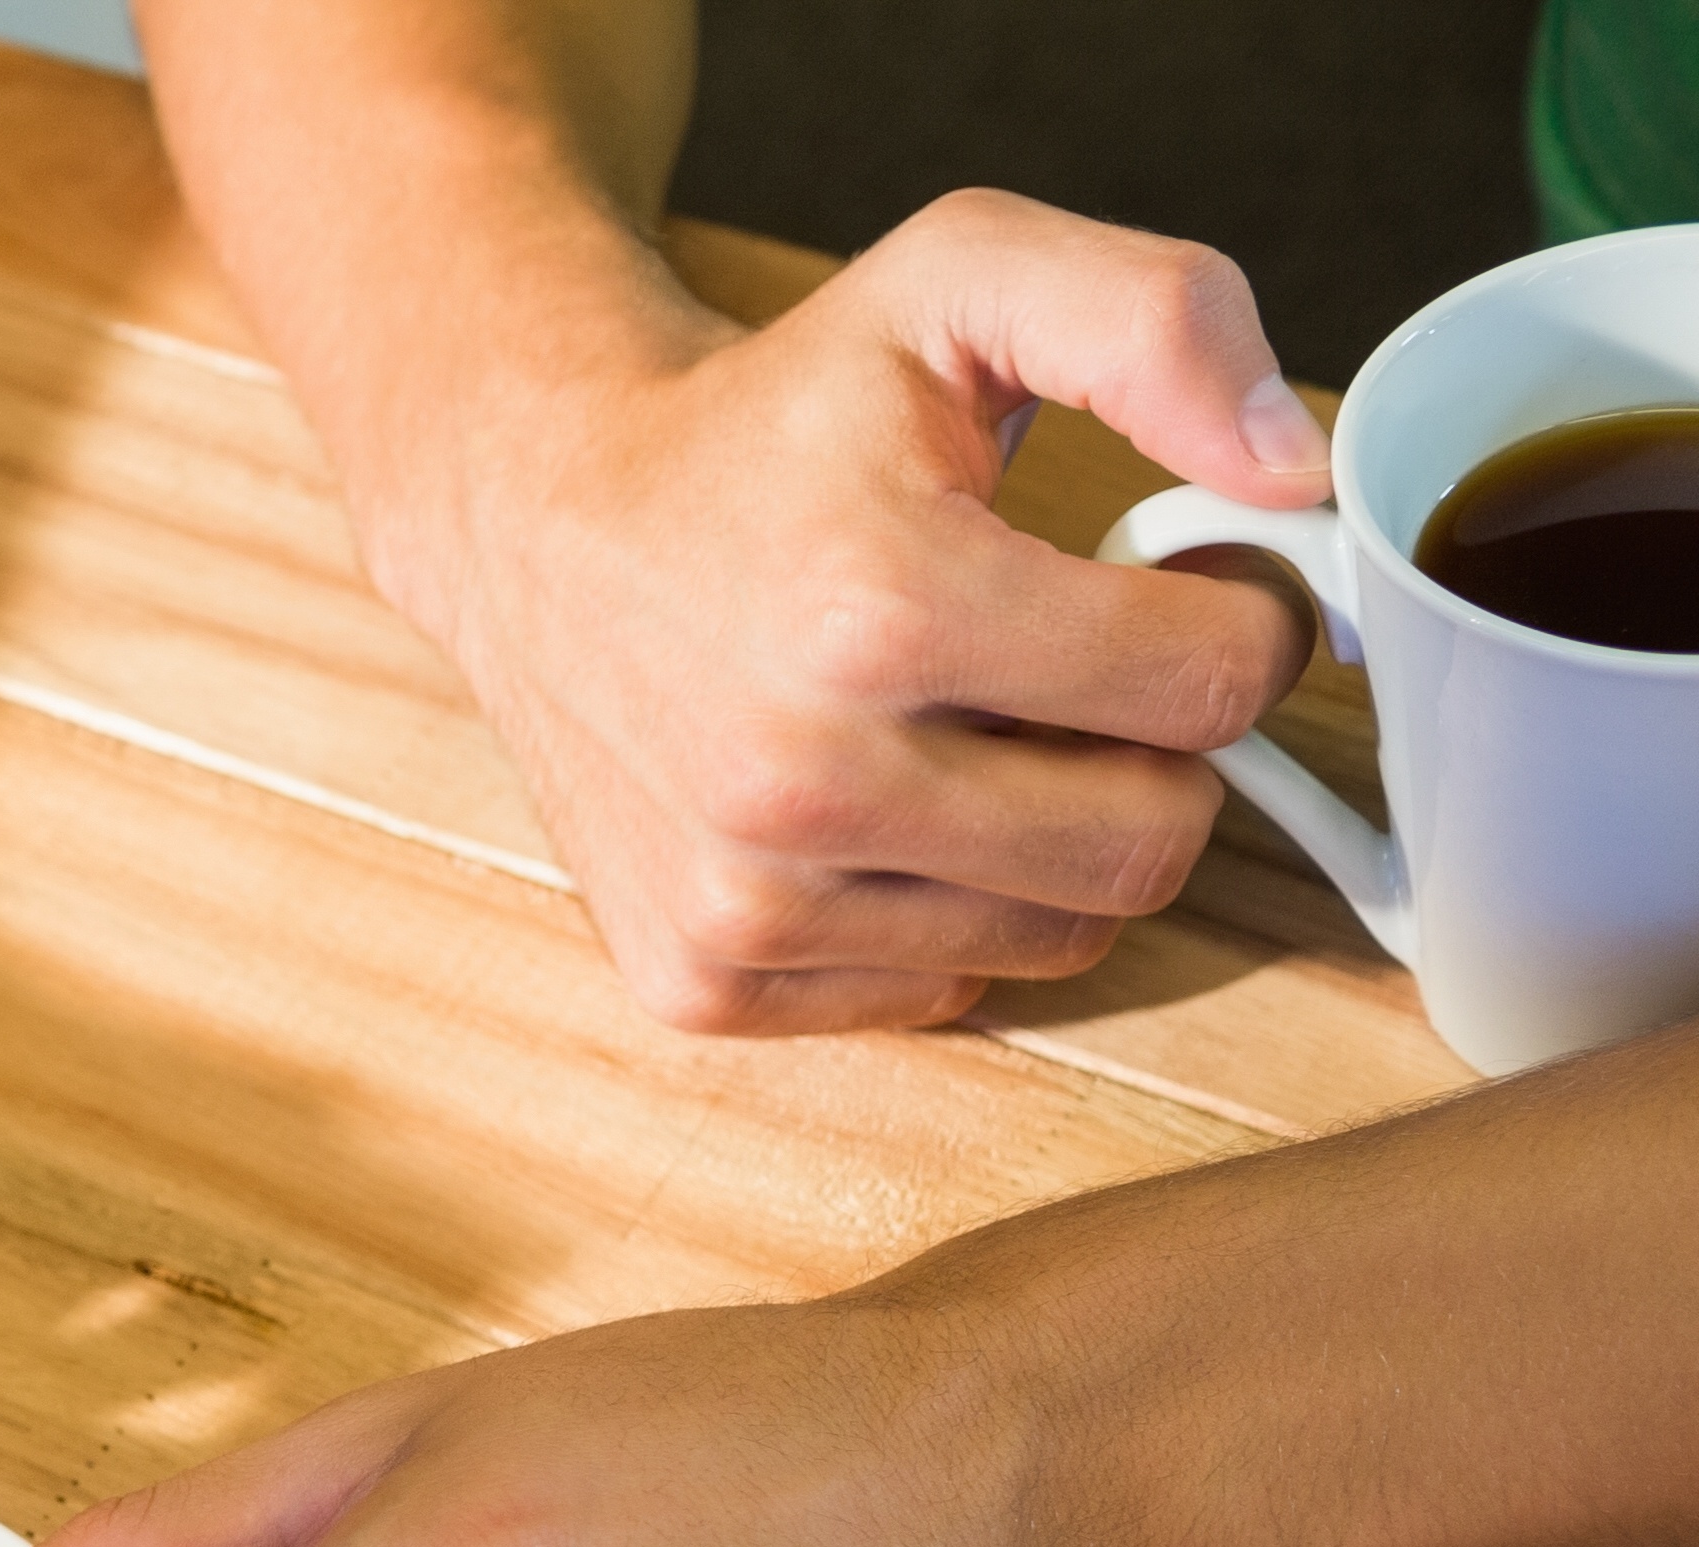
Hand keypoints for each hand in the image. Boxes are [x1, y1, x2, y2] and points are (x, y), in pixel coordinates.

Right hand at [380, 189, 1330, 1033]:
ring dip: (1062, 835)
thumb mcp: (960, 276)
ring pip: (1062, 935)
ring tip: (980, 729)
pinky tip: (883, 806)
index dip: (1239, 618)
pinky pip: (943, 989)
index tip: (1179, 582)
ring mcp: (742, 902)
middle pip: (1155, 840)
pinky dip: (951, 907)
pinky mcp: (704, 978)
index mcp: (876, 602)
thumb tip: (1296, 473)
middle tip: (1088, 669)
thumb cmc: (767, 416)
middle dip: (1160, 749)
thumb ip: (1159, 321)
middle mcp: (797, 779)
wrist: (531, 524)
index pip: (1214, 684)